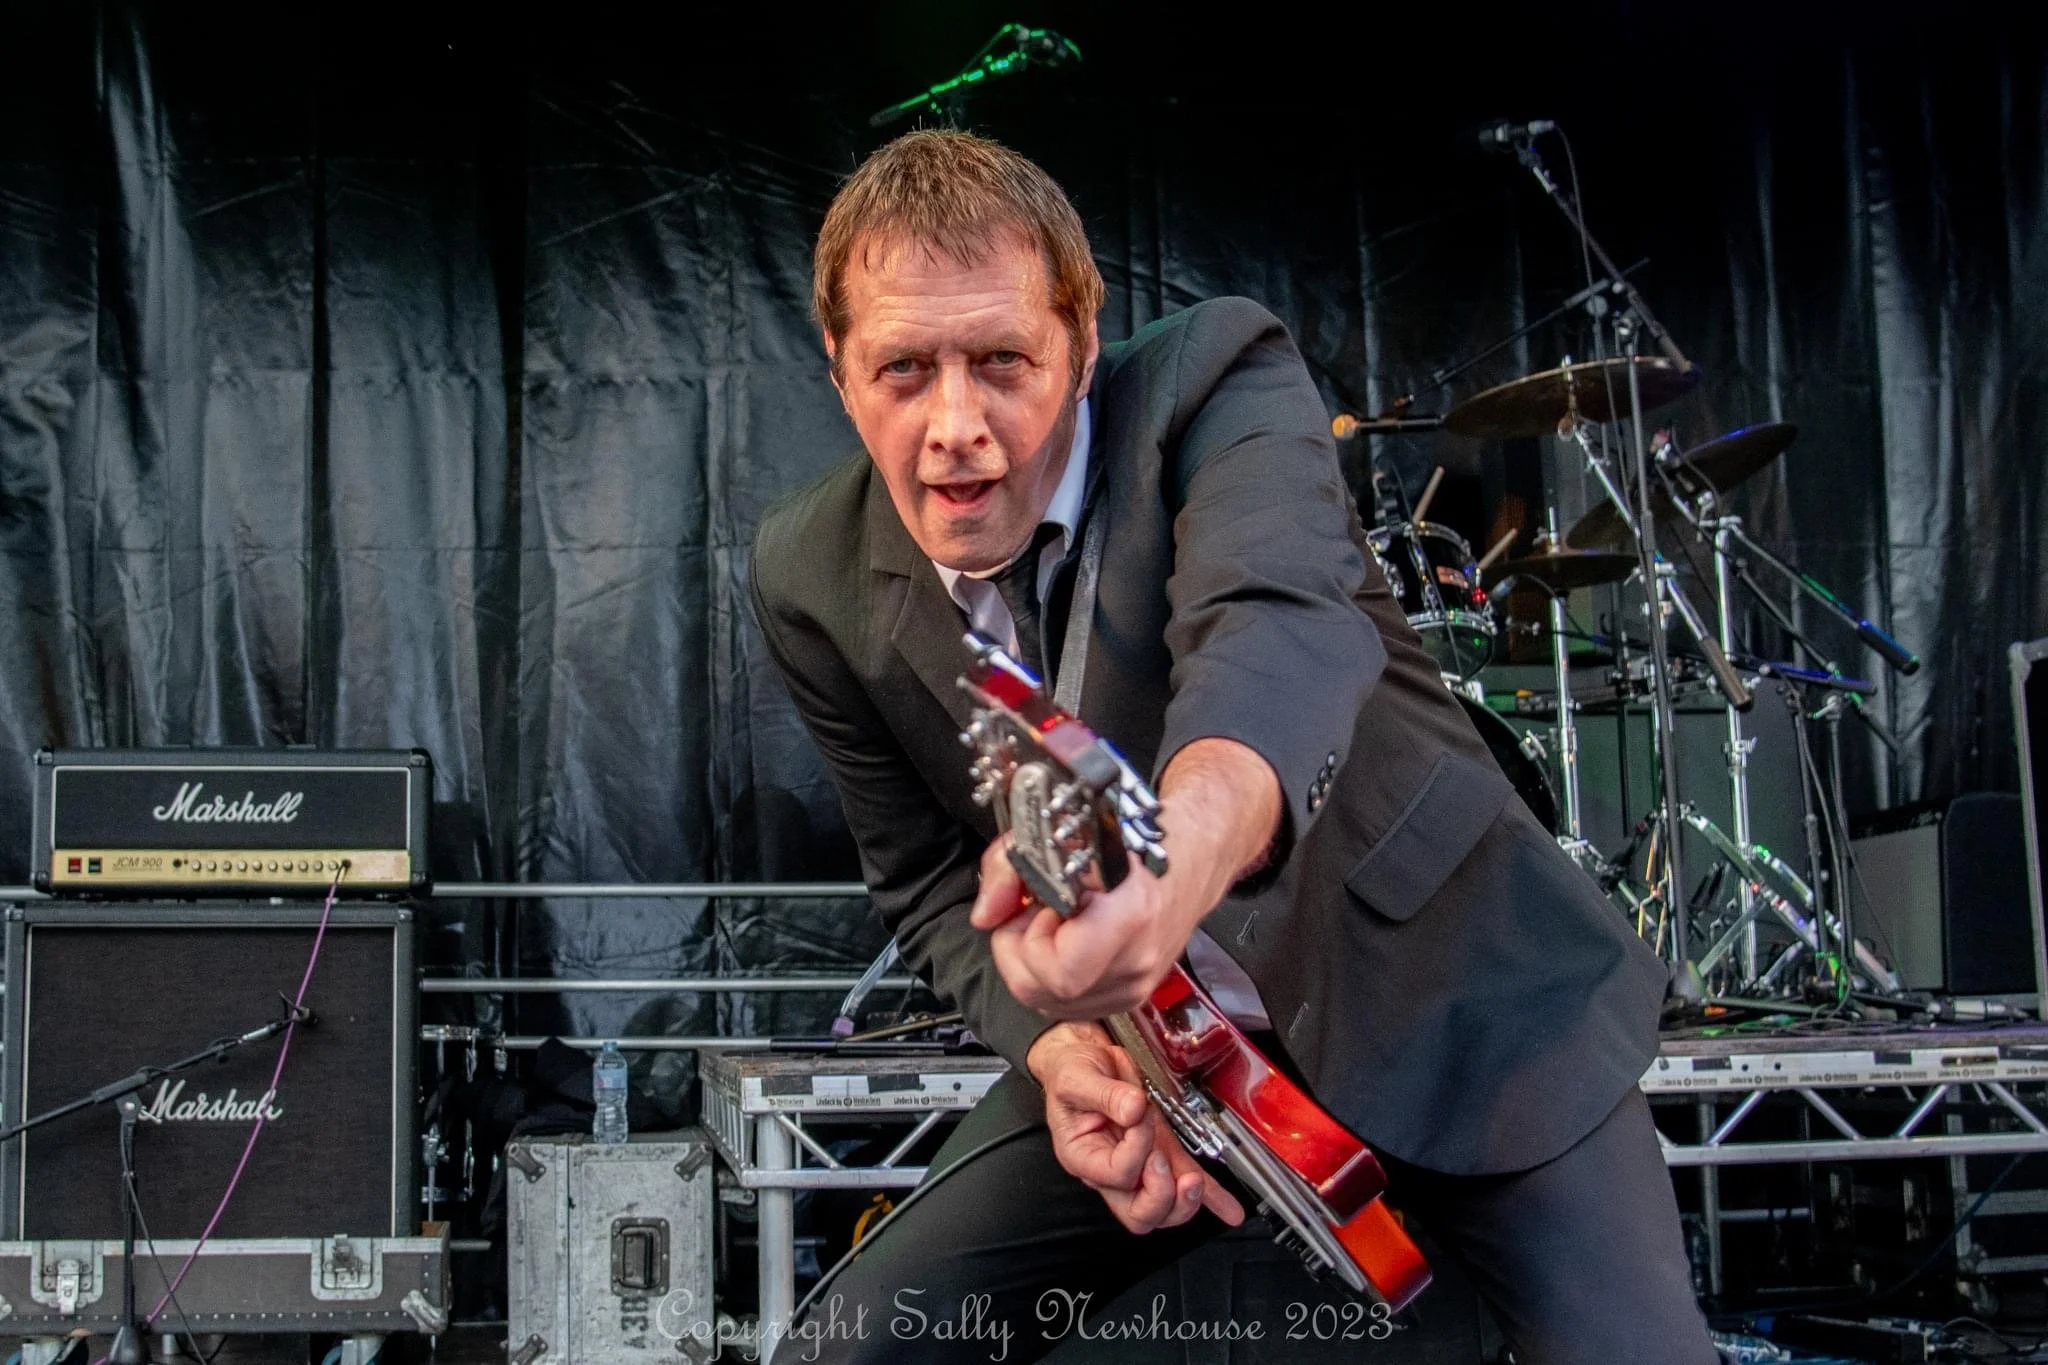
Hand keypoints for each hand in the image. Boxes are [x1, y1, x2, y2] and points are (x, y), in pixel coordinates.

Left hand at [970, 835, 1193, 1017]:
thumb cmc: (1129, 841)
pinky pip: (1070, 1005)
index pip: (1060, 972)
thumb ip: (1009, 869)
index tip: (1036, 905)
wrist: (1188, 859)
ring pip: (1050, 1004)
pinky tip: (1065, 943)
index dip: (1030, 939)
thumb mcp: (1059, 835)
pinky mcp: (1131, 996)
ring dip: (1033, 966)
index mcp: (1129, 917)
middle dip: (1019, 953)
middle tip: (1031, 916)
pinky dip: (1053, 976)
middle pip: (1042, 993)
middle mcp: (1136, 961)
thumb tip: (986, 915)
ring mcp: (1135, 986)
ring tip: (1050, 926)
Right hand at [1028, 1023, 1244, 1234]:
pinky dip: (1211, 1197)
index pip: (1117, 1174)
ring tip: (1194, 1181)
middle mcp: (1111, 1171)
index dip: (1135, 1149)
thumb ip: (1105, 1093)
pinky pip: (1186, 1182)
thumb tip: (1134, 1108)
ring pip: (1165, 1209)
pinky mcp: (1163, 1153)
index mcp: (1083, 1157)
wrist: (1087, 1059)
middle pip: (1139, 1213)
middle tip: (1164, 1161)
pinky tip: (1229, 1209)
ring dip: (1185, 1202)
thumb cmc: (1072, 1072)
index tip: (1139, 1115)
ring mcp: (1140, 1166)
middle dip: (1161, 1195)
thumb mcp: (1077, 1077)